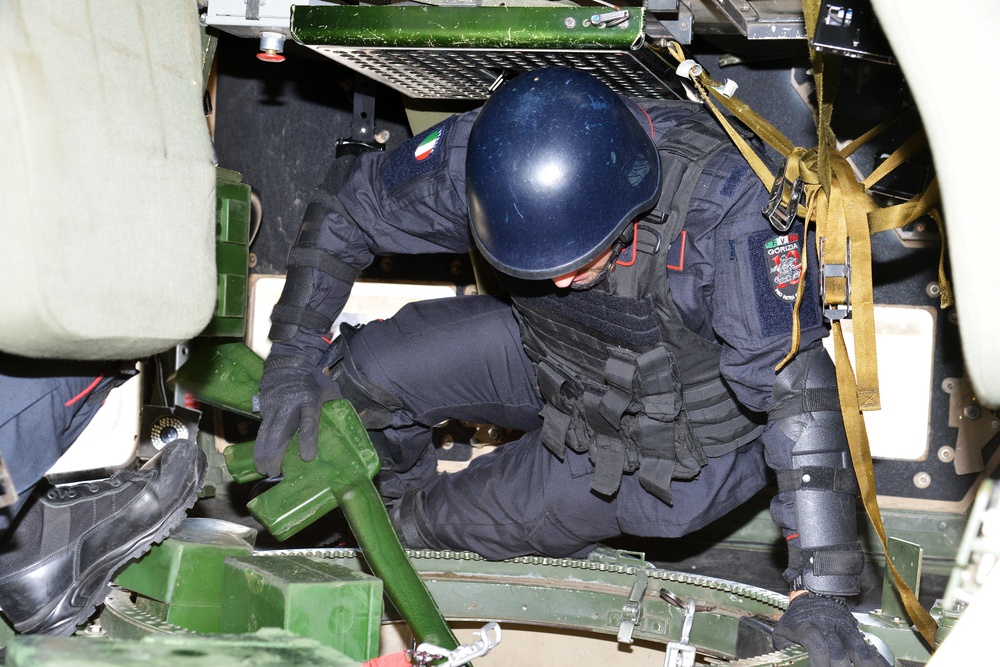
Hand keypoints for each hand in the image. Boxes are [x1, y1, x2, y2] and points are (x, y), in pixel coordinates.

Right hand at [255, 356, 340, 477]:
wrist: (288, 364)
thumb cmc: (313, 381)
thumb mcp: (330, 389)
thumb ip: (338, 405)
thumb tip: (360, 421)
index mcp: (310, 399)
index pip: (308, 421)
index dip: (307, 439)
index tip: (306, 457)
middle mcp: (290, 404)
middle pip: (280, 431)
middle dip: (275, 454)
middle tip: (275, 472)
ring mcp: (274, 407)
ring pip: (266, 433)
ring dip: (263, 453)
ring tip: (264, 470)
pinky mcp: (264, 408)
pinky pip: (261, 430)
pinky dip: (259, 445)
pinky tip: (259, 459)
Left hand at [773, 593, 889, 666]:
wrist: (814, 592)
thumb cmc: (797, 617)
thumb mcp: (783, 629)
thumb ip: (784, 646)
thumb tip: (785, 658)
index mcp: (807, 628)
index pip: (816, 646)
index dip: (819, 663)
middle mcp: (828, 629)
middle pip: (838, 652)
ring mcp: (844, 631)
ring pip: (858, 651)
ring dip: (864, 665)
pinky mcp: (855, 633)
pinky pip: (869, 649)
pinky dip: (878, 661)